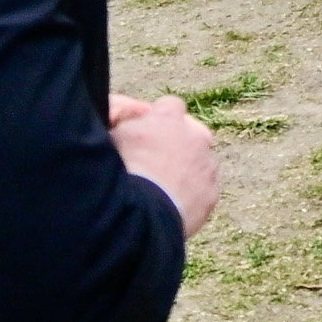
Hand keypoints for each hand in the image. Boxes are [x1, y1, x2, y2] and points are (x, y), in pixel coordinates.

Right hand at [107, 93, 222, 237]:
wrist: (139, 215)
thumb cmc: (118, 173)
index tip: (144, 136)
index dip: (156, 121)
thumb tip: (129, 120)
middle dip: (175, 143)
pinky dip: (191, 196)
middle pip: (189, 132)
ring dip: (185, 170)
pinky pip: (204, 190)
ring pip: (199, 161)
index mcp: (168, 117)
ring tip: (159, 191)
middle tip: (153, 164)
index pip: (169, 106)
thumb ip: (123, 122)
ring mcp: (207, 164)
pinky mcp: (212, 192)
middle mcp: (195, 135)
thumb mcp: (109, 137)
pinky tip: (170, 207)